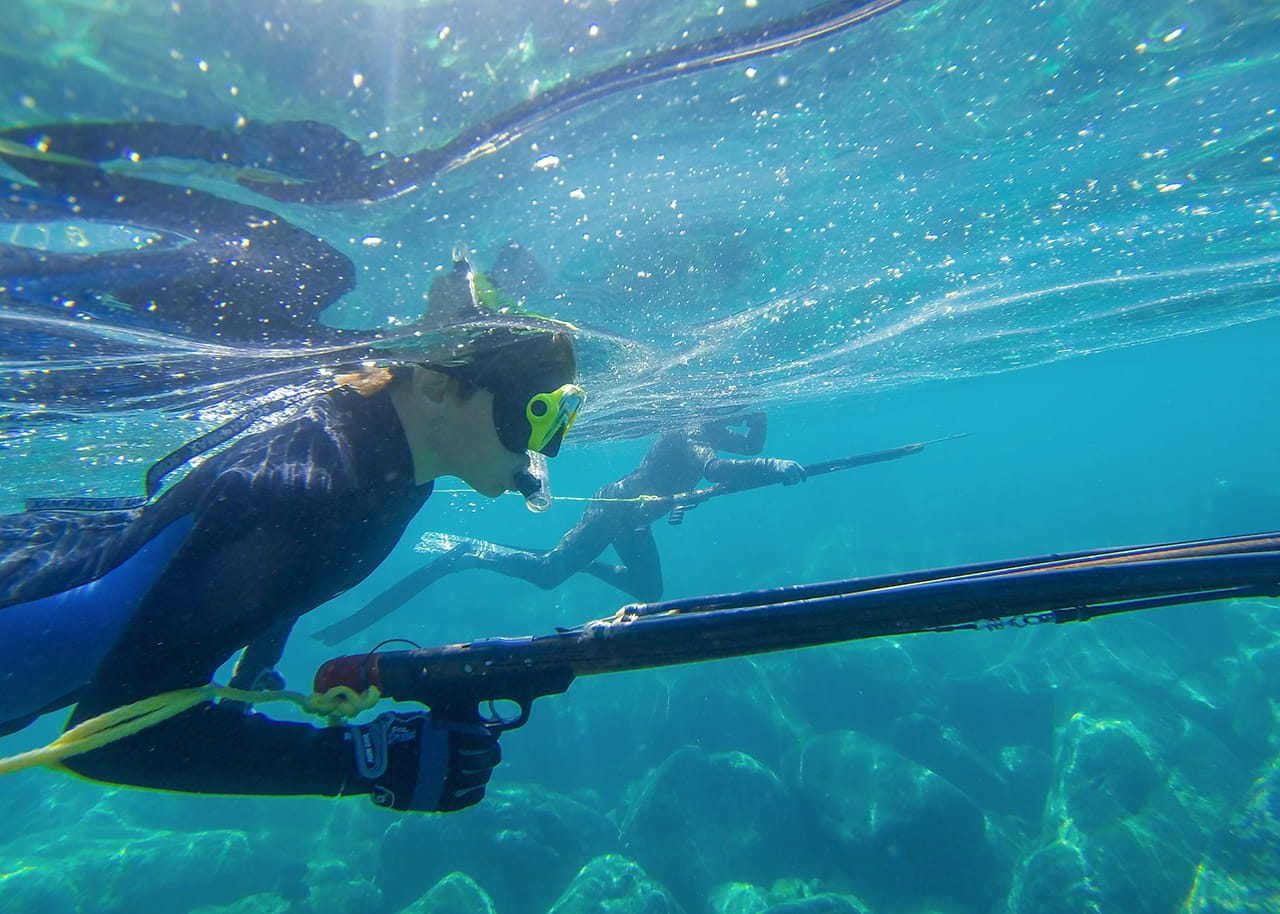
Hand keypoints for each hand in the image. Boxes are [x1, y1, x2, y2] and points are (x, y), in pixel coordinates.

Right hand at [350, 711, 499, 811]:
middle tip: (489, 754)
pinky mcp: (439, 800)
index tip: (490, 737)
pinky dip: (475, 791)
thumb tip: (477, 722)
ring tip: (479, 769)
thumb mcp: (422, 720)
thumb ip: (448, 723)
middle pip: (488, 759)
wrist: (368, 761)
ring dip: (482, 772)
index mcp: (447, 737)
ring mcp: (444, 781)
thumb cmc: (393, 735)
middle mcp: (449, 759)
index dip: (490, 738)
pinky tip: (474, 786)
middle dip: (490, 755)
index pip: (484, 739)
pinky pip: (469, 798)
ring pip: (480, 778)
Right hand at [765, 458, 806, 485]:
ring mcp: (790, 470)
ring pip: (795, 481)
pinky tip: (783, 482)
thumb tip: (797, 478)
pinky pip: (790, 482)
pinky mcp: (787, 474)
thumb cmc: (776, 467)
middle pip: (798, 478)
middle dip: (794, 482)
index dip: (804, 477)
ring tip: (785, 482)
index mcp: (794, 464)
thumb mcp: (785, 466)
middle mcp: (794, 467)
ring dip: (790, 483)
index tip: (804, 481)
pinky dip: (786, 483)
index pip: (803, 471)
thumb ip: (792, 471)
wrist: (769, 465)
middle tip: (789, 482)